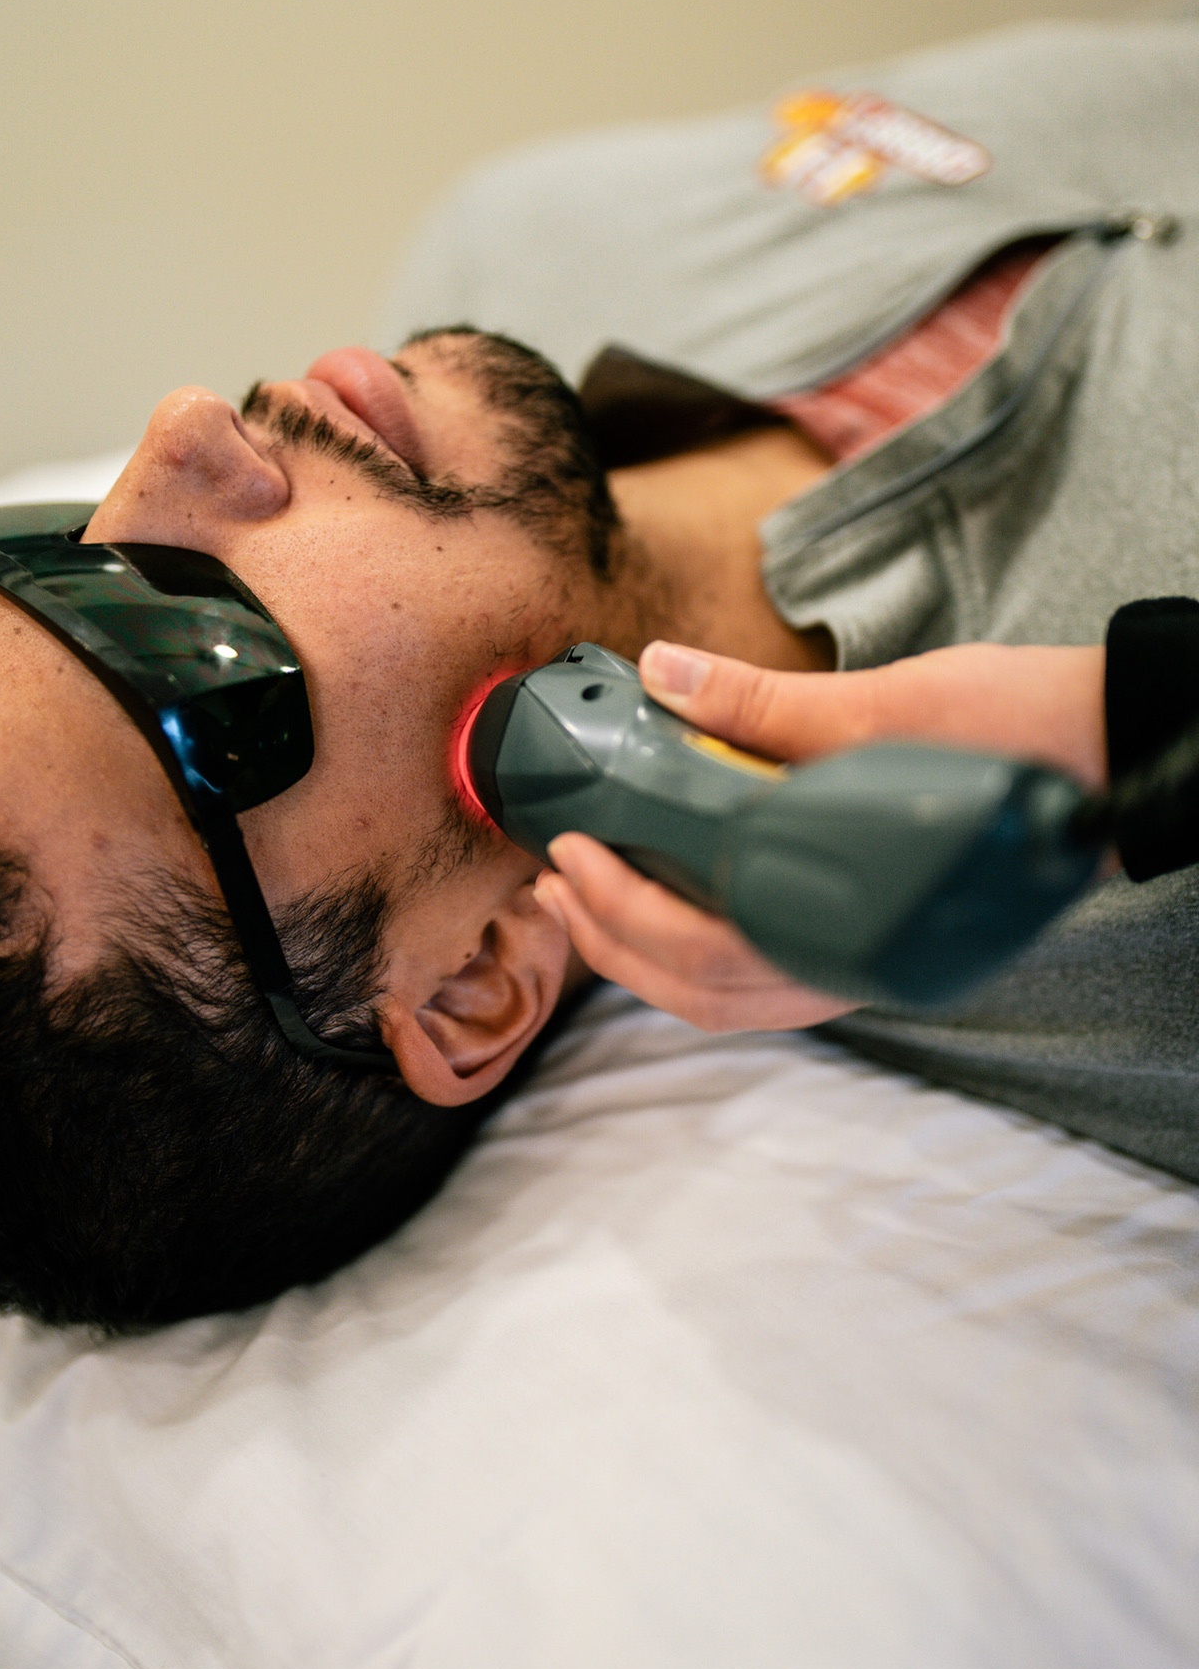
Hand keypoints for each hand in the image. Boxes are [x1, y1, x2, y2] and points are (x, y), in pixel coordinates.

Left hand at [531, 638, 1107, 1031]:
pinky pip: (765, 975)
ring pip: (732, 997)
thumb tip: (662, 670)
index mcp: (854, 926)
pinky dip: (698, 945)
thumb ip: (764, 704)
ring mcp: (865, 964)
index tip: (573, 853)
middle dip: (614, 941)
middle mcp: (857, 968)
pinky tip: (667, 896)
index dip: (624, 912)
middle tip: (555, 880)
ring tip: (588, 893)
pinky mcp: (869, 941)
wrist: (1114, 751)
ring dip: (646, 953)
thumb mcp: (884, 706)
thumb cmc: (1013, 733)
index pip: (712, 953)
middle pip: (705, 993)